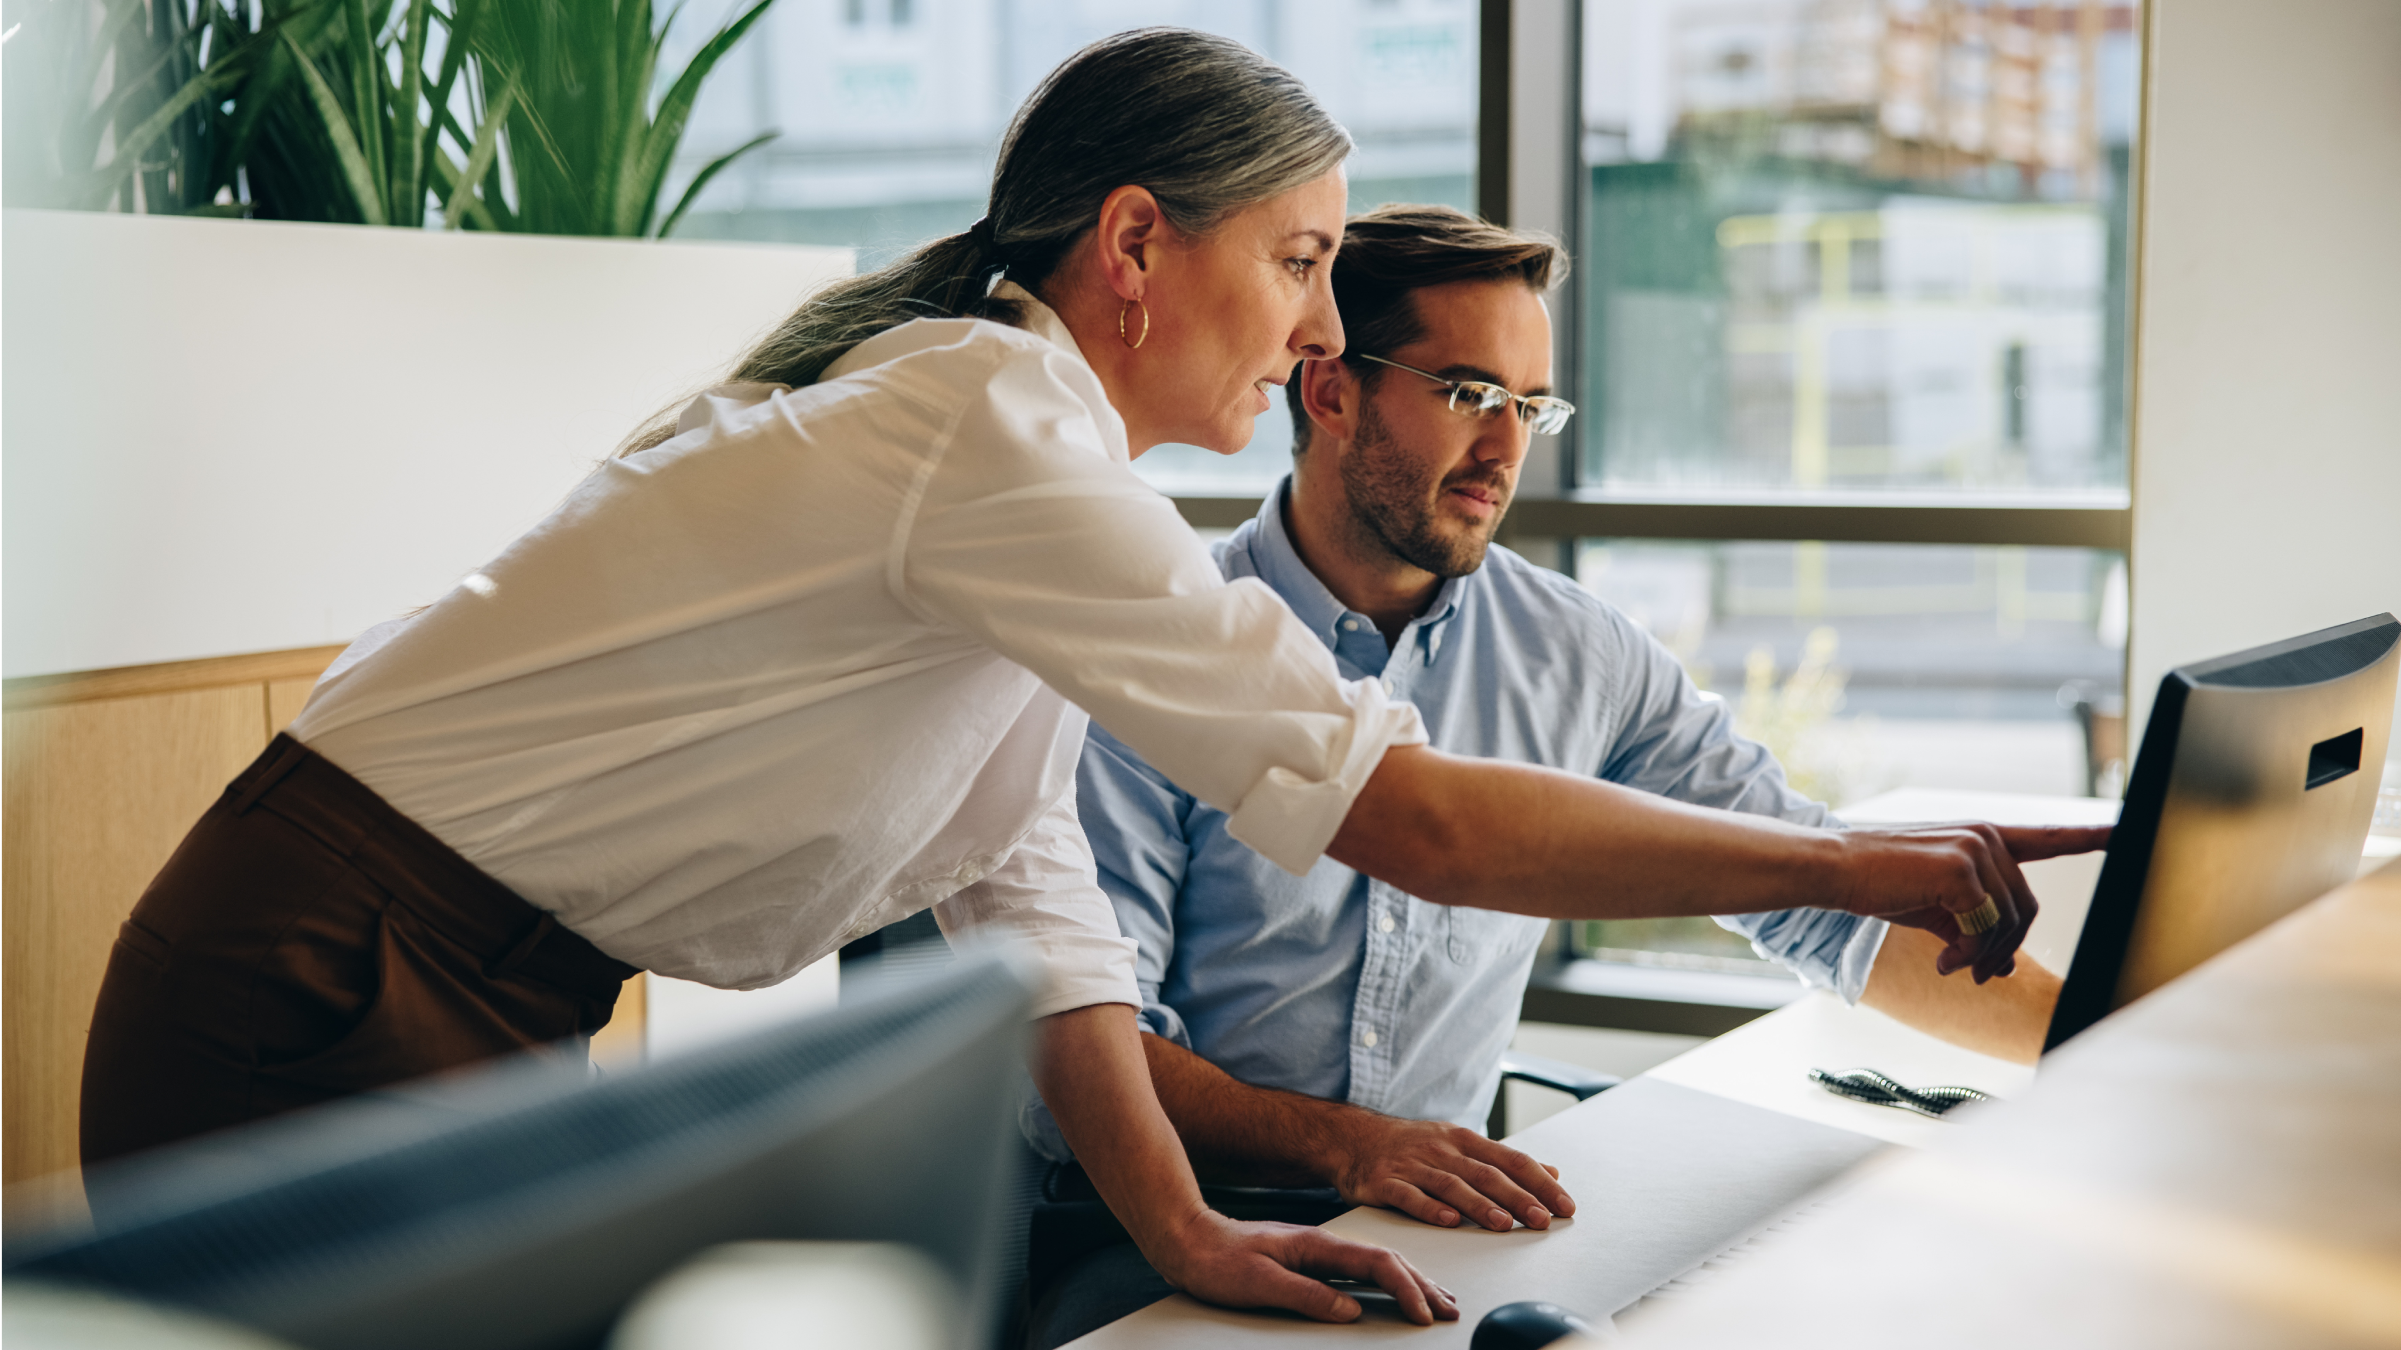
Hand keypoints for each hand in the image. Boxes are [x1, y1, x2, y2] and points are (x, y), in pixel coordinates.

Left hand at [1146, 1207, 1458, 1324]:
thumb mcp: (1260, 1283)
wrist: (1188, 1239)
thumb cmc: (1217, 1260)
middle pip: (1387, 1261)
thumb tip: (1351, 1309)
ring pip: (1378, 1264)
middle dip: (1422, 1285)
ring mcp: (1318, 1252)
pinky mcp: (1310, 1262)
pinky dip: (1387, 1281)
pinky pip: (1360, 1270)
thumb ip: (1307, 1295)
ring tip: (1435, 1299)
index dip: (1406, 1289)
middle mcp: (1323, 1245)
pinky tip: (1391, 1290)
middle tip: (1449, 1309)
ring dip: (1411, 1281)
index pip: (1377, 1264)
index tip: (1424, 1314)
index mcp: (1317, 1246)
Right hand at [1324, 1114, 1573, 1232]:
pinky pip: (1409, 1197)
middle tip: (1543, 1219)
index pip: (1510, 1159)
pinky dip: (1430, 1208)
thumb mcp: (1460, 1144)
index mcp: (1464, 1140)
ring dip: (1479, 1205)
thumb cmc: (1413, 1146)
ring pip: (1452, 1185)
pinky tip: (1449, 1221)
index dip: (1539, 1182)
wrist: (1353, 1138)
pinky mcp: (1384, 1182)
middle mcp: (1441, 1151)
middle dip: (1518, 1197)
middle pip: (1485, 1174)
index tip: (1564, 1205)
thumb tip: (1552, 1172)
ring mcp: (1412, 1166)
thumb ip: (1504, 1161)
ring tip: (1504, 1224)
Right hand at [1832, 823, 2110, 982]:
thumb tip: (2001, 969)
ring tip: (1950, 965)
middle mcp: (1987, 836)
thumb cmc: (1880, 884)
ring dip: (1981, 956)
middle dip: (2003, 949)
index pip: (2049, 837)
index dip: (2092, 836)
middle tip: (1973, 973)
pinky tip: (1941, 960)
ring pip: (2009, 922)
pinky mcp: (1962, 869)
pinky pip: (1985, 928)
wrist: (1836, 869)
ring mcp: (1977, 848)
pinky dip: (1966, 955)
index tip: (2126, 832)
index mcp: (1985, 838)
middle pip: (2027, 908)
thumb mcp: (1936, 907)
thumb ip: (1975, 929)